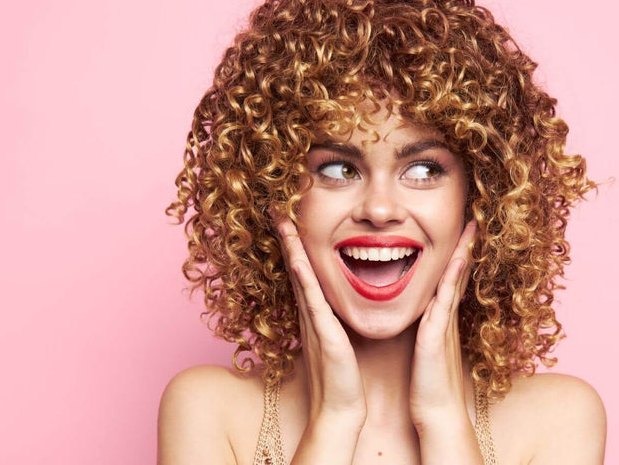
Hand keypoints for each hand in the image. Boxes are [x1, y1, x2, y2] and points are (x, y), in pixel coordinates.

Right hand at [274, 214, 366, 427]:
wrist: (340, 409)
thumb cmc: (341, 378)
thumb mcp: (336, 340)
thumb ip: (332, 320)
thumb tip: (334, 305)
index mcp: (314, 312)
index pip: (302, 270)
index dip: (295, 243)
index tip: (289, 218)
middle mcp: (309, 312)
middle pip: (294, 266)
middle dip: (287, 236)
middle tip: (277, 208)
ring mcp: (313, 321)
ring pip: (300, 277)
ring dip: (291, 249)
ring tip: (283, 222)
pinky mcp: (323, 334)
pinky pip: (312, 301)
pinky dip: (304, 278)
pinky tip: (299, 260)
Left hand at [408, 219, 477, 430]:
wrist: (436, 412)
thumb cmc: (428, 383)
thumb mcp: (427, 348)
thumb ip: (427, 329)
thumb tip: (424, 318)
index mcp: (441, 318)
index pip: (451, 278)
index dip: (457, 254)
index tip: (462, 230)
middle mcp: (446, 317)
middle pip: (459, 273)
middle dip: (465, 245)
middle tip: (473, 218)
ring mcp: (444, 324)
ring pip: (455, 281)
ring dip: (462, 254)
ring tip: (470, 228)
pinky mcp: (436, 335)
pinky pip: (444, 300)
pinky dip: (451, 279)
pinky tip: (456, 261)